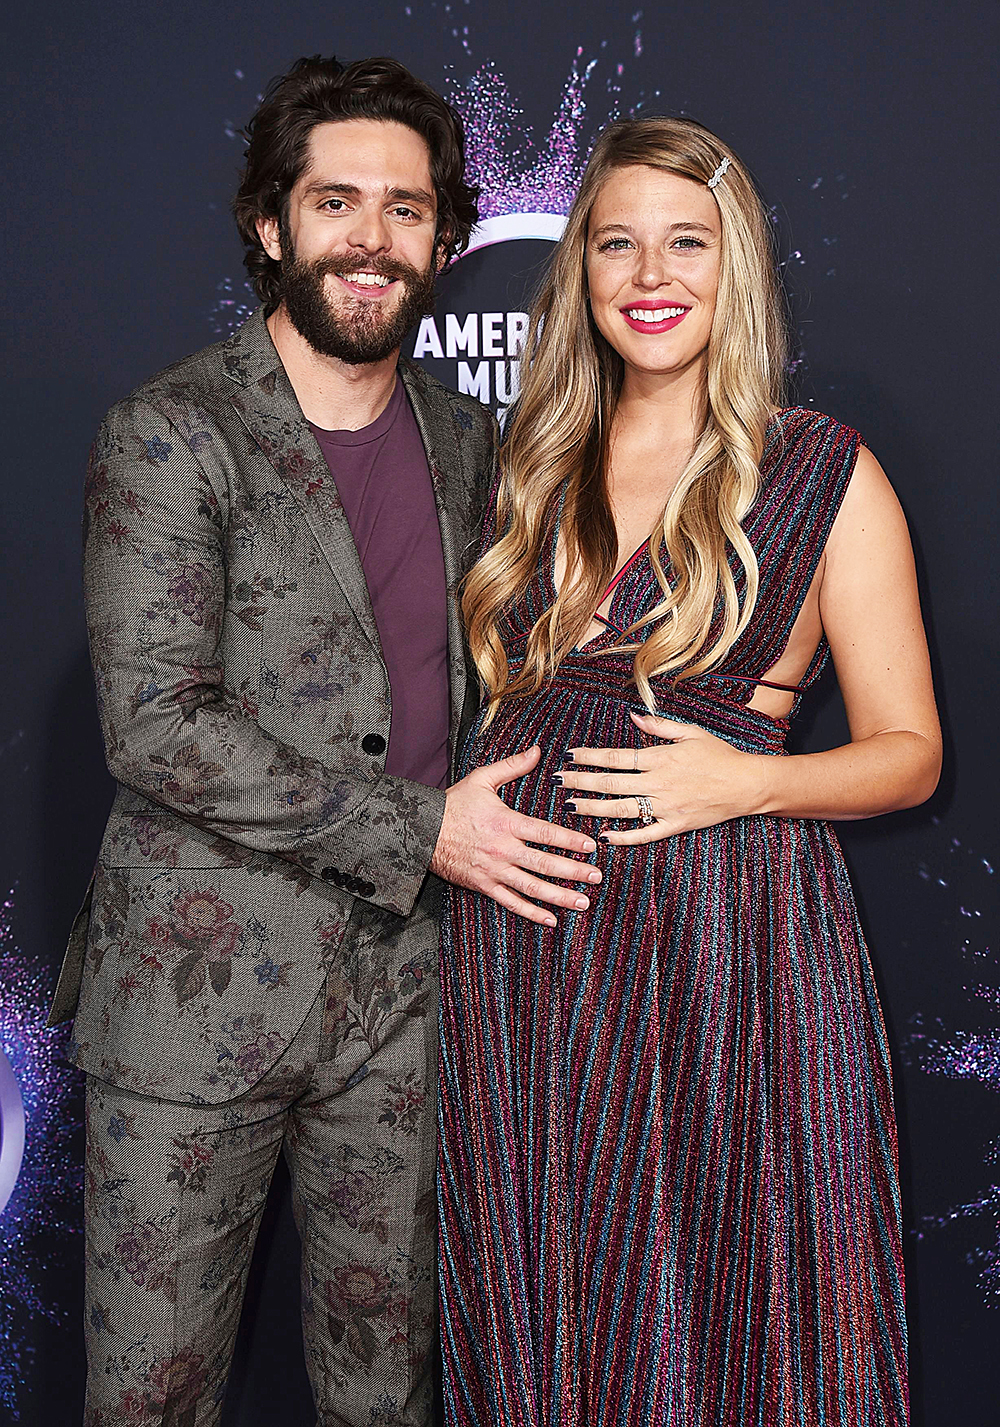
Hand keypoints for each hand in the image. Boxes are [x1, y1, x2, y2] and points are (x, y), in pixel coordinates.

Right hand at [431, 745, 601, 926]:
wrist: (420, 830)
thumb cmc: (453, 804)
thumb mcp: (482, 779)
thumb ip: (512, 767)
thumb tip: (536, 751)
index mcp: (506, 822)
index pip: (545, 833)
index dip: (570, 841)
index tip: (590, 847)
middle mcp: (502, 849)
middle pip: (544, 863)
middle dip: (573, 872)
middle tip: (596, 877)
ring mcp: (493, 870)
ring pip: (532, 887)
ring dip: (559, 896)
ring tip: (582, 902)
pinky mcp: (483, 885)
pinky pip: (511, 902)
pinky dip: (531, 912)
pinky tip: (550, 919)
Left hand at [555, 712, 764, 844]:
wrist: (748, 784)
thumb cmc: (720, 755)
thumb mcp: (691, 732)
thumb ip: (659, 725)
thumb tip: (633, 715)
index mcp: (660, 758)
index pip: (617, 757)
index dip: (591, 757)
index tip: (571, 756)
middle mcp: (658, 783)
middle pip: (611, 783)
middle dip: (581, 781)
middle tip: (558, 780)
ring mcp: (666, 806)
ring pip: (621, 808)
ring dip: (593, 807)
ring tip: (570, 805)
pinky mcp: (675, 825)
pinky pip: (645, 833)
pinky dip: (624, 836)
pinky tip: (604, 834)